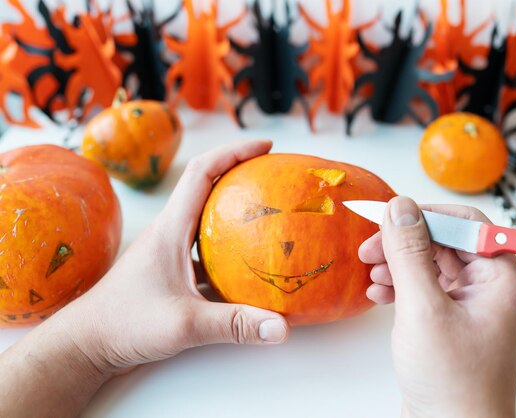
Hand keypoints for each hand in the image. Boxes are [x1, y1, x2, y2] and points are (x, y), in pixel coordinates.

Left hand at [59, 140, 289, 372]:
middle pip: (206, 186)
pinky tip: (246, 264)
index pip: (202, 173)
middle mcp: (169, 232)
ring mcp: (168, 251)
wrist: (87, 343)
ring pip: (205, 217)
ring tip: (266, 213)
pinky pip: (203, 247)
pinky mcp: (169, 271)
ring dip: (233, 208)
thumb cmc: (126, 324)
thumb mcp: (186, 325)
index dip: (234, 152)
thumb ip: (235, 324)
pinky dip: (227, 246)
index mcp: (171, 228)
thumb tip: (282, 329)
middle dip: (239, 172)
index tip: (265, 146)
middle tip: (272, 174)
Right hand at [359, 197, 515, 417]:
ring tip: (372, 275)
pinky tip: (379, 294)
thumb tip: (400, 206)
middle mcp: (491, 289)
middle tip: (368, 249)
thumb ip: (409, 253)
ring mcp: (471, 306)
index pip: (466, 224)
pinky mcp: (451, 321)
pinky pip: (425, 288)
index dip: (423, 216)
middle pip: (445, 242)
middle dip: (404, 244)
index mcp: (501, 279)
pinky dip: (400, 286)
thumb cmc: (451, 383)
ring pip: (431, 265)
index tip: (386, 215)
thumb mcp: (423, 309)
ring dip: (398, 265)